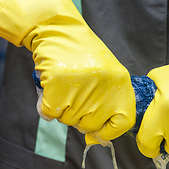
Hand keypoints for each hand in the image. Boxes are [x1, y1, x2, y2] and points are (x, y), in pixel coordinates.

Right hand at [0, 0, 135, 141]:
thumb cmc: (80, 54)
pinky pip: (50, 113)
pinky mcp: (57, 84)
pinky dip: (46, 106)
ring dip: (61, 109)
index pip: (123, 122)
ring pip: (68, 120)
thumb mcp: (103, 75)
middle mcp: (103, 85)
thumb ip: (104, 105)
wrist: (57, 29)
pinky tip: (49, 90)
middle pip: (90, 124)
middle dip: (78, 117)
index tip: (96, 133)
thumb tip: (95, 138)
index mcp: (120, 83)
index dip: (109, 132)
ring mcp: (80, 85)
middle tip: (73, 97)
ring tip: (63, 87)